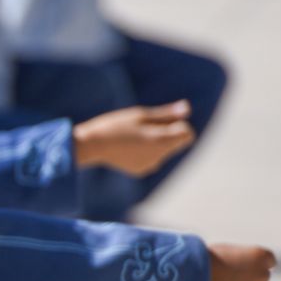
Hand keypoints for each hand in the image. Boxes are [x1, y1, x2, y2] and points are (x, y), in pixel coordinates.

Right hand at [71, 102, 194, 174]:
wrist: (92, 146)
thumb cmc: (116, 126)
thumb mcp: (141, 115)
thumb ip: (167, 114)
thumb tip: (188, 109)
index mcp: (161, 141)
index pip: (187, 133)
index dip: (176, 124)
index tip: (158, 121)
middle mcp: (159, 156)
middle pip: (176, 142)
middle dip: (166, 133)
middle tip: (142, 127)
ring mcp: (149, 165)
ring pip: (162, 150)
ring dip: (154, 142)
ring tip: (131, 137)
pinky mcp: (139, 170)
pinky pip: (151, 158)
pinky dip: (144, 151)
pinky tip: (127, 147)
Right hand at [205, 243, 274, 280]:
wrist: (194, 276)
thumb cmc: (207, 259)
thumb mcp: (228, 251)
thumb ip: (242, 260)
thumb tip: (242, 268)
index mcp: (261, 256)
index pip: (269, 261)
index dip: (256, 262)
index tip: (246, 263)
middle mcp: (262, 275)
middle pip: (262, 276)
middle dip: (250, 277)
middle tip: (230, 276)